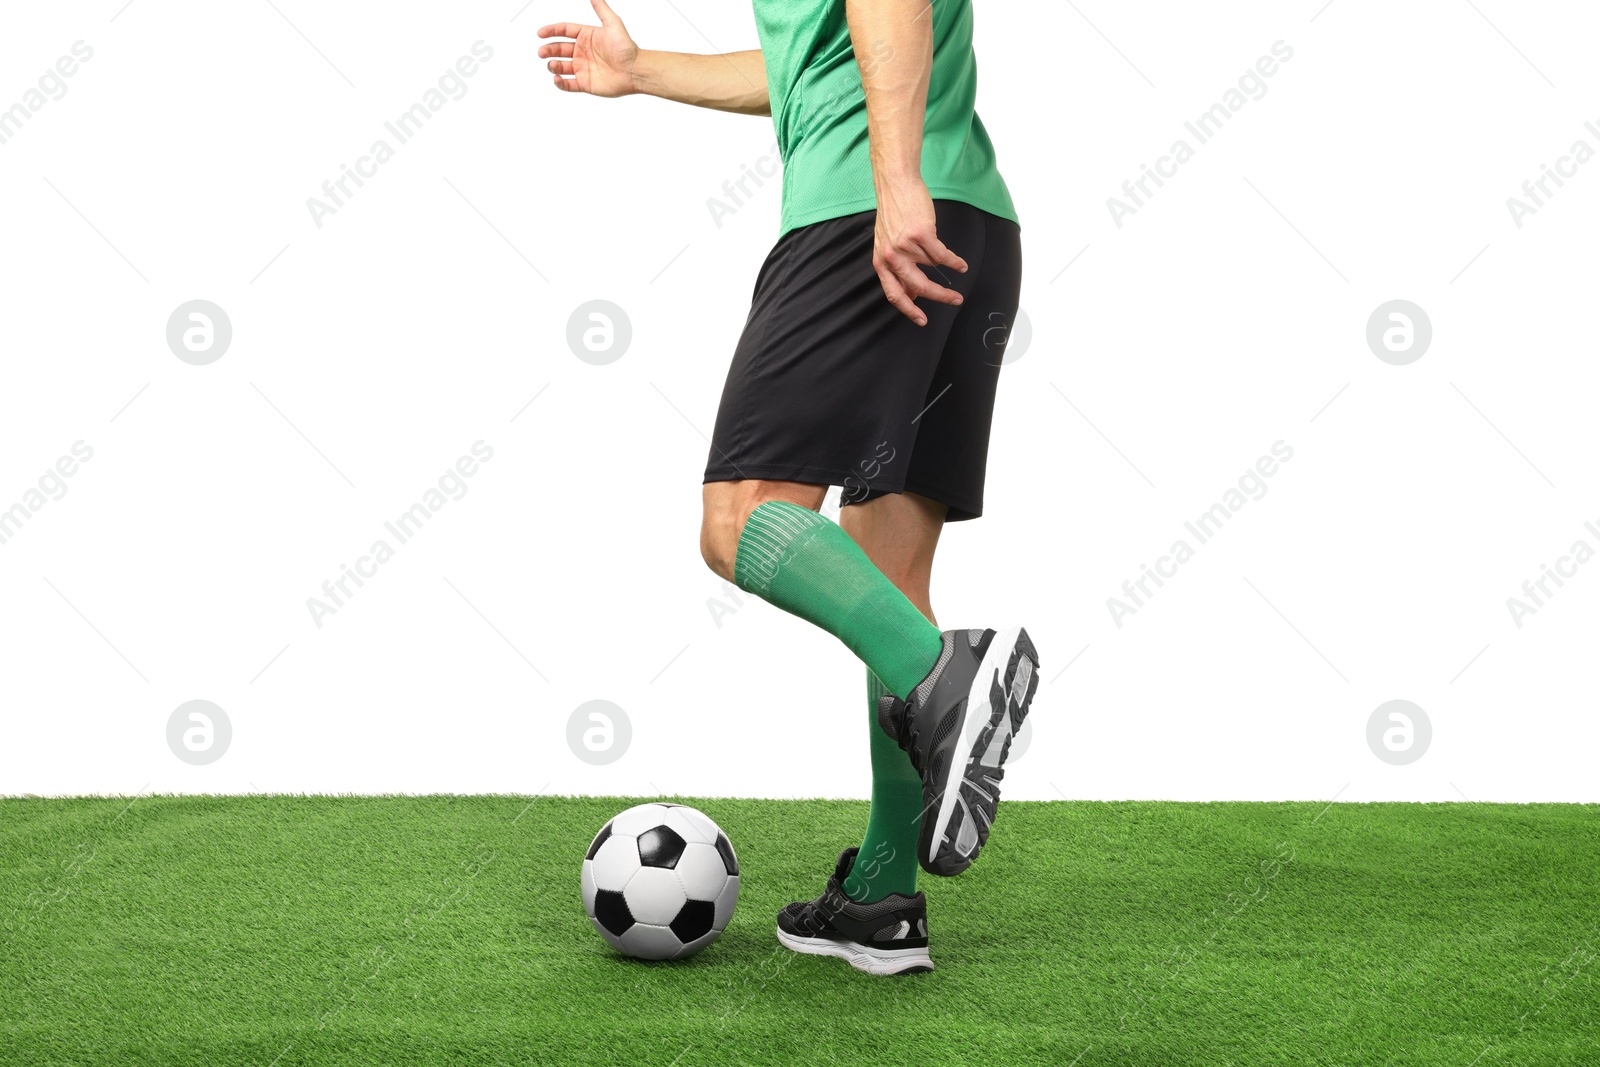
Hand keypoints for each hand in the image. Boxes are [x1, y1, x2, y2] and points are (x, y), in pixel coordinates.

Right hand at [538, 0, 639, 97]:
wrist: (635, 70)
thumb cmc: (626, 48)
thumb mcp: (613, 23)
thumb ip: (601, 8)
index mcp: (586, 36)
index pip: (564, 31)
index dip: (551, 31)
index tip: (541, 33)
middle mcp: (582, 52)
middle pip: (559, 49)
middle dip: (548, 49)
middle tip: (542, 52)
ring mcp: (583, 68)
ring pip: (561, 66)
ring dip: (553, 65)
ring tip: (552, 64)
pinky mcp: (585, 83)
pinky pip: (568, 84)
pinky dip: (560, 83)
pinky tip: (557, 78)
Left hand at [871, 178, 967, 326]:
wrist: (895, 184)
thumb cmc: (894, 213)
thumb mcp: (887, 244)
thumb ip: (897, 267)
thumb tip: (912, 293)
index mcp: (881, 261)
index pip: (894, 293)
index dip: (909, 309)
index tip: (921, 320)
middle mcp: (891, 256)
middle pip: (917, 287)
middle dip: (938, 297)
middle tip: (953, 301)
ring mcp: (905, 245)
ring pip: (932, 267)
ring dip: (948, 272)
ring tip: (960, 275)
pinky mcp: (921, 234)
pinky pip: (942, 255)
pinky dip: (954, 261)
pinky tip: (961, 265)